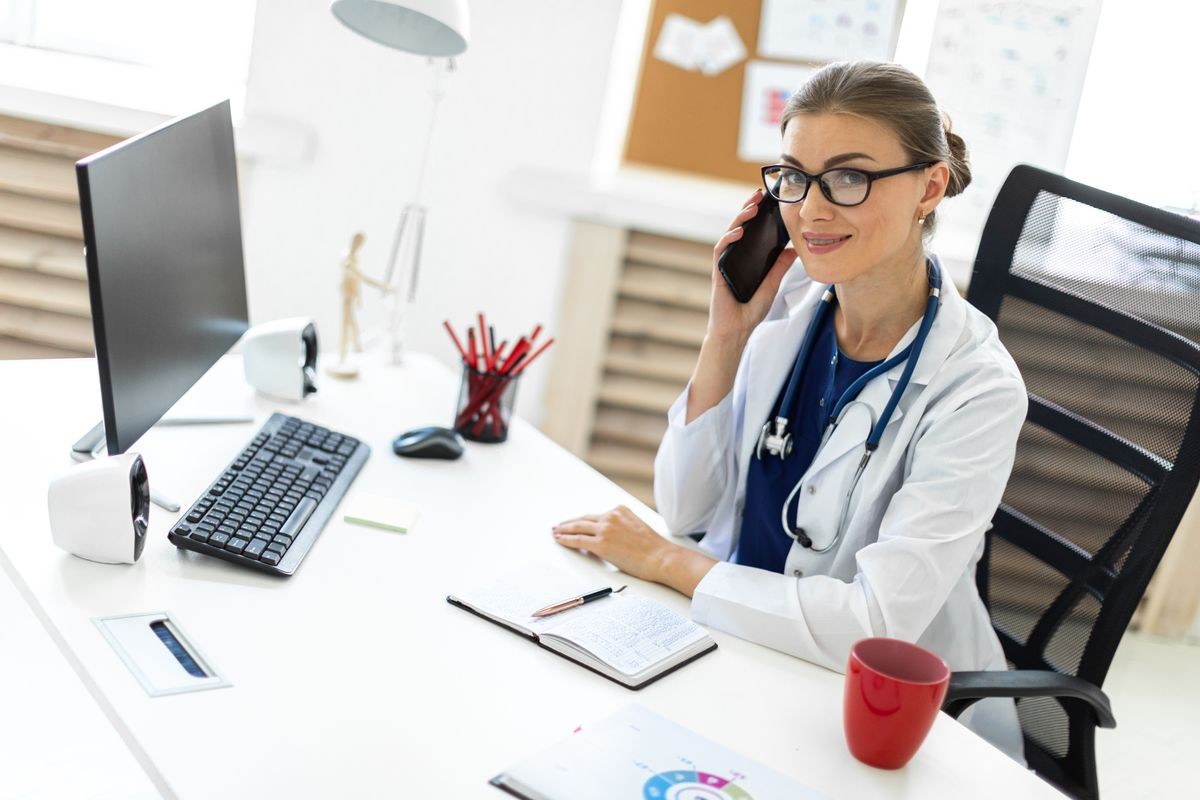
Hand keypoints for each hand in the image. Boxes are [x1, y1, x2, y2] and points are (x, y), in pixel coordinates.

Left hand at [553, 506, 716, 595]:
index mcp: (620, 510)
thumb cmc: (654, 549)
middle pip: (584, 519)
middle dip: (570, 523)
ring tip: (555, 532)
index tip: (575, 523)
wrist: (661, 557)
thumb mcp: (637, 528)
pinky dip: (566, 539)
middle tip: (559, 525)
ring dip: (564, 530)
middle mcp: (611, 516)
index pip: (596, 515)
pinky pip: (578, 540)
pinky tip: (560, 540)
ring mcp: (605, 529)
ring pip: (577, 527)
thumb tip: (607, 538)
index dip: (583, 521)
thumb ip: (621, 528)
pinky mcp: (601, 543)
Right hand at [708, 188, 797, 341]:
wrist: (736, 331)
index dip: (757, 215)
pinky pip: (721, 250)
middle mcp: (734, 258)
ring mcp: (725, 264)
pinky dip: (729, 238)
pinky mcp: (718, 272)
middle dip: (748, 209)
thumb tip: (794, 250)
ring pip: (729, 234)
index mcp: (746, 259)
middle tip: (759, 195)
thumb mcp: (771, 286)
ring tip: (751, 206)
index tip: (768, 201)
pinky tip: (739, 231)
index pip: (751, 232)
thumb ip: (780, 268)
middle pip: (739, 227)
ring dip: (739, 218)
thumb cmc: (750, 312)